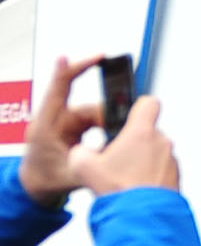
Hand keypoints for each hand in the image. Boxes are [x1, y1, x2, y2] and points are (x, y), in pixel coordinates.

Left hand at [21, 50, 103, 205]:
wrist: (33, 188)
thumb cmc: (44, 179)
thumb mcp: (71, 174)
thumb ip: (95, 162)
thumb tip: (118, 151)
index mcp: (46, 125)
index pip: (62, 86)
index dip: (79, 68)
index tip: (98, 57)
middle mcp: (56, 119)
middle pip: (89, 107)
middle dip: (109, 118)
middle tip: (122, 133)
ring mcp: (65, 123)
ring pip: (96, 116)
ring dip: (108, 129)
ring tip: (114, 146)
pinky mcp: (73, 128)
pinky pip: (95, 123)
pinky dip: (106, 131)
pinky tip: (111, 143)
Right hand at [67, 97, 179, 196]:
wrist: (141, 218)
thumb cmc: (117, 190)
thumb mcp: (83, 166)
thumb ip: (80, 152)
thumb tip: (82, 152)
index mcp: (142, 132)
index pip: (149, 103)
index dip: (138, 106)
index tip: (128, 115)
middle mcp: (162, 143)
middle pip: (147, 132)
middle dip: (133, 143)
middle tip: (116, 160)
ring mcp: (172, 160)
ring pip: (154, 153)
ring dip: (142, 161)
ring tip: (124, 179)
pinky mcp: (176, 177)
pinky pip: (161, 170)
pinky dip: (150, 176)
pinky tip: (135, 189)